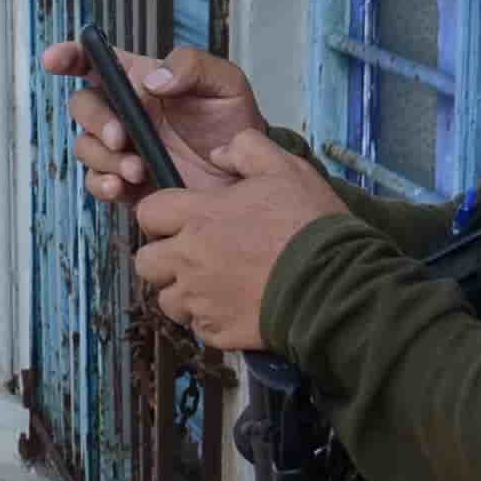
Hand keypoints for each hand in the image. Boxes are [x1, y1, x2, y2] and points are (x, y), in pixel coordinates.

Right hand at [42, 39, 270, 212]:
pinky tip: (122, 188)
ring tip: (137, 170)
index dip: (70, 56)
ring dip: (104, 158)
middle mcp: (126, 114)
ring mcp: (123, 150)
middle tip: (120, 137)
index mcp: (142, 81)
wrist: (247, 179)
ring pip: (86, 147)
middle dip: (95, 120)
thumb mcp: (225, 83)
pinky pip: (97, 183)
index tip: (54, 60)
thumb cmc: (235, 125)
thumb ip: (191, 67)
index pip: (97, 62)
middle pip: (84, 106)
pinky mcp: (127, 185)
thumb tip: (152, 80)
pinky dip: (103, 185)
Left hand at [131, 130, 350, 352]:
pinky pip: (198, 326)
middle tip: (193, 254)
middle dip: (162, 257)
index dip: (160, 215)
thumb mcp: (285, 168)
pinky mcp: (218, 331)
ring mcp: (201, 300)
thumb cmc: (308, 223)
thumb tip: (219, 152)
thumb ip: (246, 149)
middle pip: (145, 262)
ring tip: (213, 284)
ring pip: (167, 300)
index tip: (183, 218)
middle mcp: (190, 260)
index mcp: (199, 217)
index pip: (147, 213)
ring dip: (183, 292)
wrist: (335, 284)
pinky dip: (210, 318)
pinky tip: (235, 306)